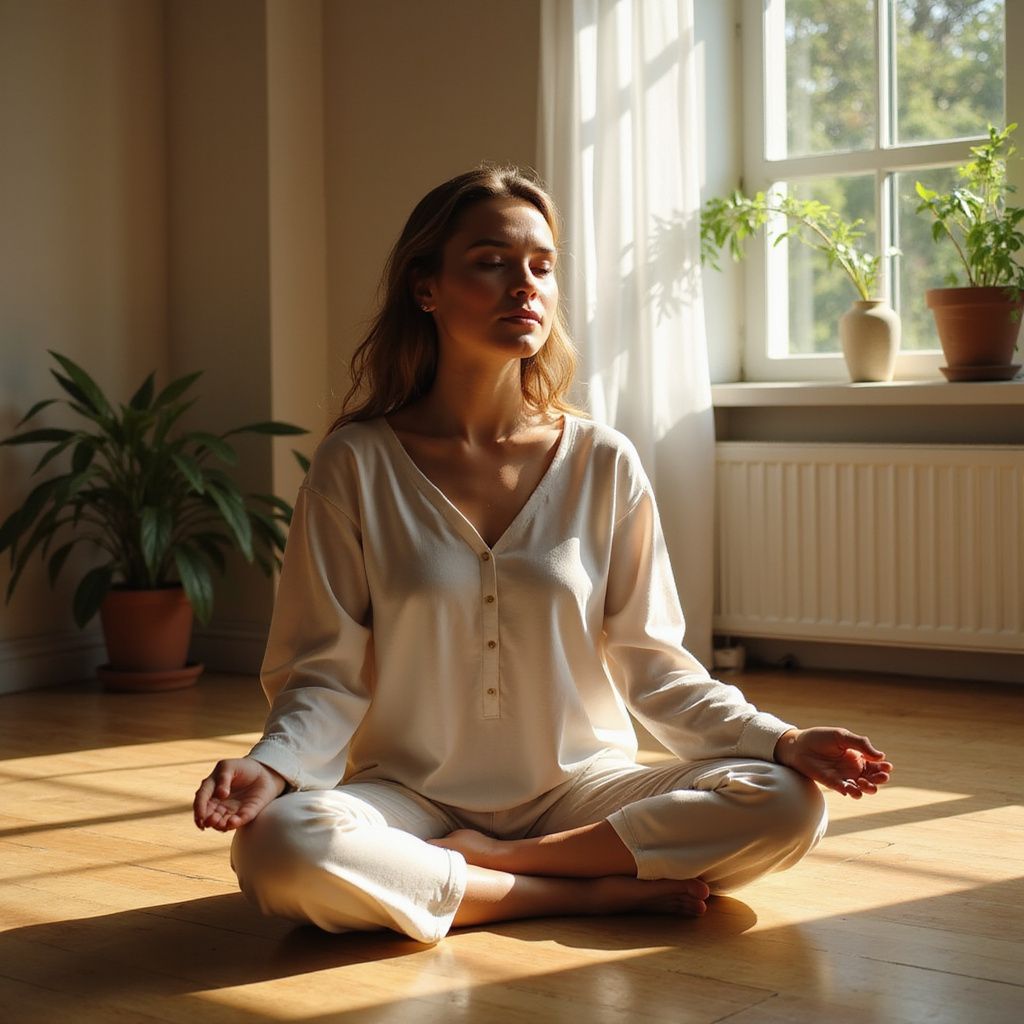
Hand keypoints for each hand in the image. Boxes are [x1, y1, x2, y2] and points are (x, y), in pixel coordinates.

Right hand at [193, 757, 287, 830]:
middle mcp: (217, 804)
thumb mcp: (229, 766)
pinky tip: (233, 822)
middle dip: (208, 820)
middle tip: (212, 820)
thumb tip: (220, 794)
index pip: (201, 800)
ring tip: (222, 824)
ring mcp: (230, 811)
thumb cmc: (242, 767)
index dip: (199, 809)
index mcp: (210, 790)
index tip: (201, 816)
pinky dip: (233, 824)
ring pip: (220, 823)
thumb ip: (223, 778)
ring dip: (219, 826)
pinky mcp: (243, 815)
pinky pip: (237, 822)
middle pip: (208, 816)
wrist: (263, 771)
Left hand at [774, 727, 891, 798]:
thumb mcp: (842, 736)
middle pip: (873, 778)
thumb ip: (861, 744)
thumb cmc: (820, 738)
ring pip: (863, 788)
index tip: (887, 766)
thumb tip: (881, 756)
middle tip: (882, 777)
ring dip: (869, 788)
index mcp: (857, 756)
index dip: (883, 767)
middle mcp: (853, 768)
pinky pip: (848, 791)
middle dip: (880, 779)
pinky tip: (854, 790)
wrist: (798, 745)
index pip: (876, 764)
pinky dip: (854, 792)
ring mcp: (844, 777)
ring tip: (865, 782)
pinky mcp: (834, 784)